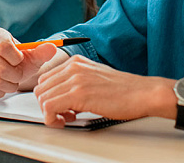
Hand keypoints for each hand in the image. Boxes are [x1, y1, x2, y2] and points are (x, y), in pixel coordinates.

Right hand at [0, 27, 59, 97]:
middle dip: (15, 76)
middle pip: (0, 68)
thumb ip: (43, 51)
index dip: (16, 59)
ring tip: (11, 81)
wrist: (9, 69)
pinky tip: (1, 87)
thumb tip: (52, 48)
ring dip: (8, 86)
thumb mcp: (33, 55)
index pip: (4, 47)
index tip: (20, 60)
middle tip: (18, 75)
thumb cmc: (20, 61)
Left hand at [33, 55, 171, 126]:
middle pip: (41, 88)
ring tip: (67, 118)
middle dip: (47, 105)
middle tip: (63, 114)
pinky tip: (66, 121)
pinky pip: (49, 108)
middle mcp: (73, 67)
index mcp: (76, 62)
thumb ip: (76, 82)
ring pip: (43, 98)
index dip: (50, 96)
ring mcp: (75, 79)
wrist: (142, 93)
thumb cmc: (124, 90)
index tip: (61, 106)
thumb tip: (61, 97)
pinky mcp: (78, 94)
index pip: (45, 79)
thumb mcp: (95, 78)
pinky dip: (52, 119)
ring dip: (50, 113)